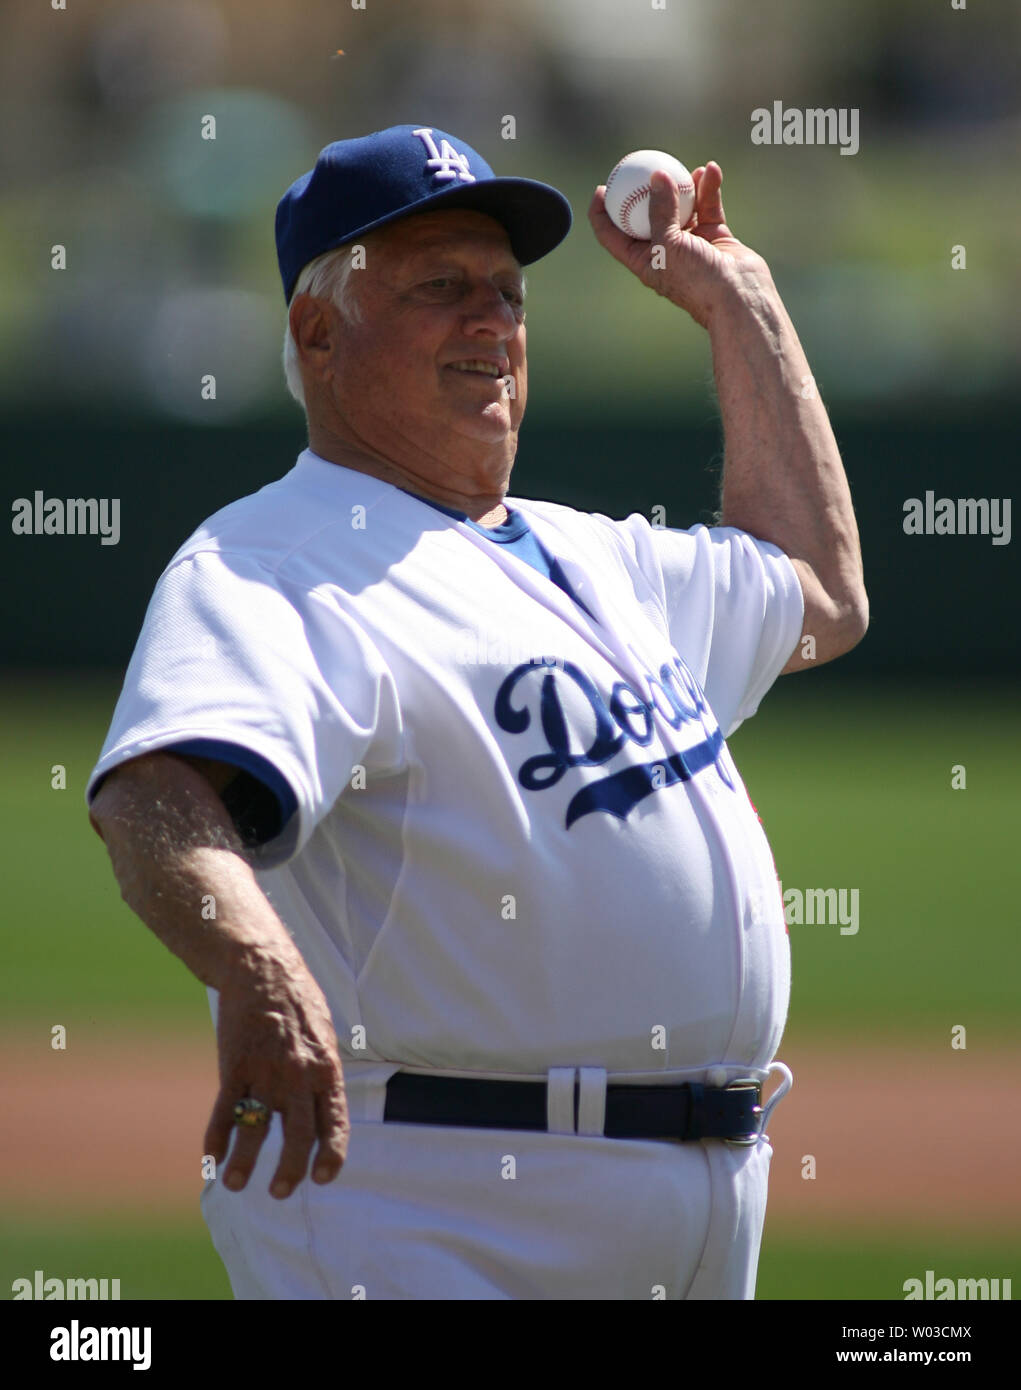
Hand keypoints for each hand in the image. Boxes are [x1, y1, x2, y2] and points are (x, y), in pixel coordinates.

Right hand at [204, 957, 349, 1198]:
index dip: (331, 1155)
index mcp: (326, 1068)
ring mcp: (266, 1072)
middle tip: (280, 1192)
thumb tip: (321, 1104)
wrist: (262, 968)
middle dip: (289, 1170)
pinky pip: (225, 1111)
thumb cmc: (297, 1000)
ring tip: (236, 1184)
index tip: (322, 1178)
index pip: (335, 1122)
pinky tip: (210, 1158)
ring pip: (257, 1129)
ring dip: (245, 1161)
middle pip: (298, 1135)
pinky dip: (216, 1138)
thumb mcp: (323, 1034)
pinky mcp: (235, 1067)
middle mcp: (299, 1076)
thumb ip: (321, 1071)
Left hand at [588, 161, 771, 327]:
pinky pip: (707, 205)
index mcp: (643, 260)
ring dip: (682, 185)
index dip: (602, 214)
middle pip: (646, 215)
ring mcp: (690, 242)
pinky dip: (708, 188)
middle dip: (642, 190)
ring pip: (681, 206)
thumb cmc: (696, 280)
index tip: (602, 188)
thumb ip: (660, 210)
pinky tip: (710, 171)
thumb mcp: (668, 245)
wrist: (737, 296)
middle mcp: (664, 250)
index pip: (613, 236)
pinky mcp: (713, 234)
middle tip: (639, 164)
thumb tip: (656, 175)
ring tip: (684, 168)